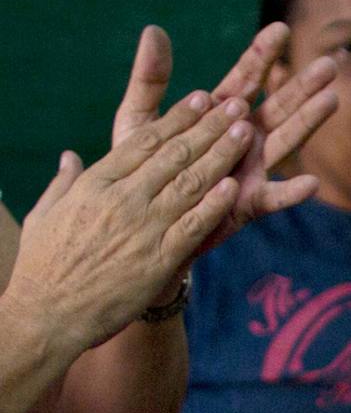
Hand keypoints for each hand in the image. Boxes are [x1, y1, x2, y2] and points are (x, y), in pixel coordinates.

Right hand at [7, 95, 253, 354]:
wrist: (48, 313)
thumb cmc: (43, 265)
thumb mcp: (46, 213)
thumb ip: (64, 182)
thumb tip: (71, 157)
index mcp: (94, 183)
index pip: (143, 142)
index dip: (177, 118)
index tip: (200, 99)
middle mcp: (121, 199)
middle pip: (174, 155)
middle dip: (208, 128)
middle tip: (236, 106)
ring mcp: (142, 228)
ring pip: (189, 184)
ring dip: (221, 156)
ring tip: (244, 133)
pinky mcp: (158, 259)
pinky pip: (193, 226)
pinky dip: (215, 205)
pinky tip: (235, 185)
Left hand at [111, 25, 339, 258]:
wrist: (138, 219)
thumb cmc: (141, 168)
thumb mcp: (140, 119)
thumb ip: (150, 79)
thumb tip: (155, 31)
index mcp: (219, 115)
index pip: (246, 78)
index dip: (263, 54)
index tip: (281, 29)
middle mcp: (243, 140)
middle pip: (279, 107)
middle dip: (303, 86)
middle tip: (329, 65)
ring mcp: (250, 170)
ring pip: (286, 142)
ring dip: (309, 123)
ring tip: (332, 102)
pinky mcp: (247, 203)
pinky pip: (273, 197)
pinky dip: (292, 192)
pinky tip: (311, 184)